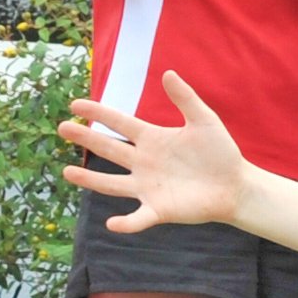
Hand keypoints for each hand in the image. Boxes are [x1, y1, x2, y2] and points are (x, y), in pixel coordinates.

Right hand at [58, 71, 248, 229]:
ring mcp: (148, 187)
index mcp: (152, 139)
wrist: (236, 185)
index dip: (98, 113)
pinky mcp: (158, 209)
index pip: (120, 123)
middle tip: (62, 127)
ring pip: (112, 184)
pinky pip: (137, 218)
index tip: (75, 104)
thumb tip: (167, 73)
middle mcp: (144, 162)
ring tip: (67, 172)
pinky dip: (125, 223)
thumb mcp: (205, 121)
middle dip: (86, 138)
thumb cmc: (220, 153)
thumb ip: (186, 99)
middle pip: (109, 149)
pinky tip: (112, 224)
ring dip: (90, 179)